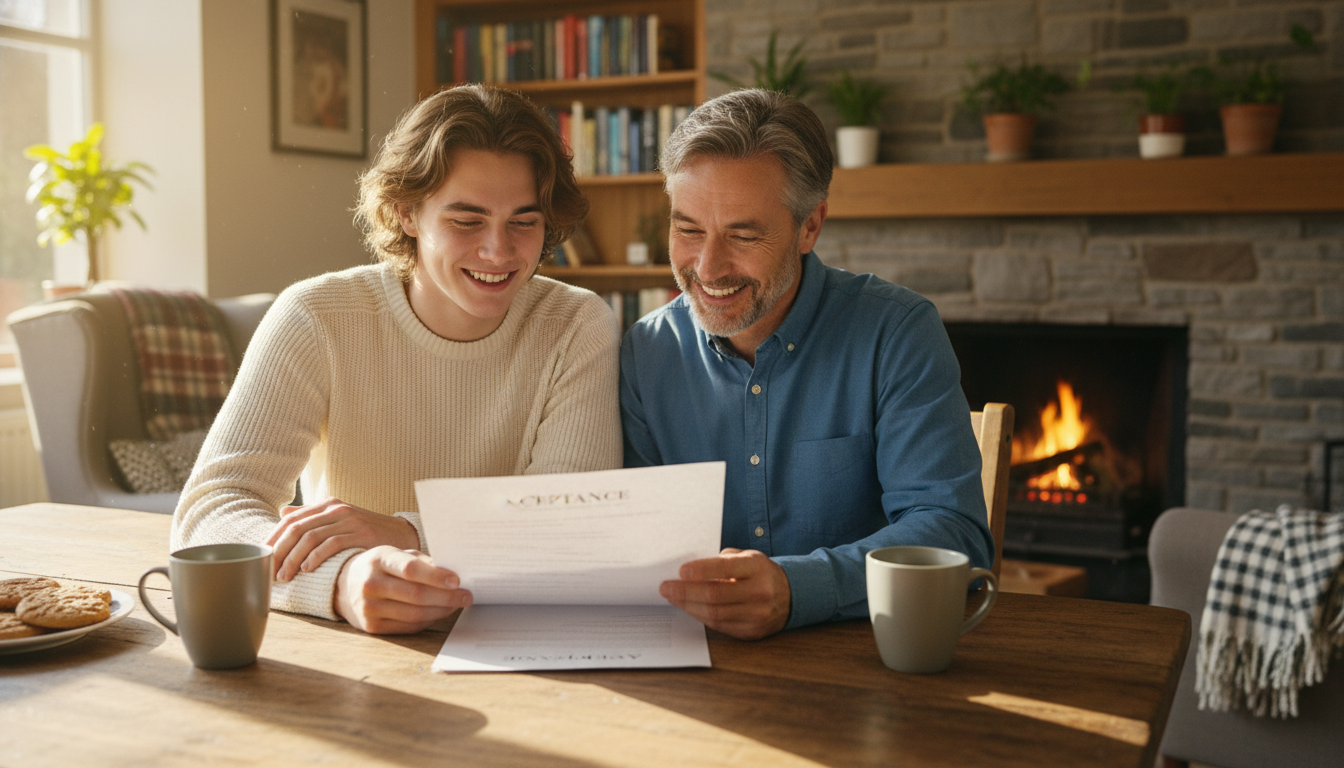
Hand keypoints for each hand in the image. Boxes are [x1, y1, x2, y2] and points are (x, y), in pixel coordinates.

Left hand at [265, 497, 419, 581]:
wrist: (403, 535)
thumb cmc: (367, 532)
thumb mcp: (339, 520)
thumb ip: (312, 516)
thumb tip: (283, 512)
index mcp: (327, 505)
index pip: (291, 519)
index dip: (274, 538)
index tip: (262, 557)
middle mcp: (336, 509)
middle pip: (296, 528)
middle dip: (280, 551)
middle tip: (270, 572)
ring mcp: (349, 520)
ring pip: (310, 537)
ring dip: (293, 559)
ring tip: (285, 576)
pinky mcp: (361, 533)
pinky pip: (331, 544)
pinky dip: (315, 557)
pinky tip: (307, 569)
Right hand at [334, 546, 472, 633]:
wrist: (346, 585)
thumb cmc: (382, 567)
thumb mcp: (397, 555)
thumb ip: (422, 562)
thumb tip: (452, 572)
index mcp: (378, 560)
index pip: (410, 569)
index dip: (436, 576)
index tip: (457, 581)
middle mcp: (370, 584)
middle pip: (416, 595)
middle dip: (446, 597)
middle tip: (466, 596)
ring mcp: (369, 608)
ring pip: (414, 614)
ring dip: (441, 611)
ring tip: (457, 605)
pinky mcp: (372, 627)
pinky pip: (408, 627)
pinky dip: (428, 620)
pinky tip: (439, 613)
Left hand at [659, 548, 790, 639]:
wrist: (790, 596)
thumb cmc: (760, 573)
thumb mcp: (748, 557)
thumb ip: (723, 561)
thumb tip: (690, 570)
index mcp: (758, 568)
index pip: (726, 568)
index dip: (702, 570)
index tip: (681, 571)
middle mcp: (760, 592)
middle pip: (716, 595)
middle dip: (686, 592)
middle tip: (666, 587)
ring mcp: (757, 615)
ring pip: (715, 614)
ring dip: (689, 606)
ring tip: (672, 598)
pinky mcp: (752, 631)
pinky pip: (720, 626)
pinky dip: (700, 616)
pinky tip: (689, 608)